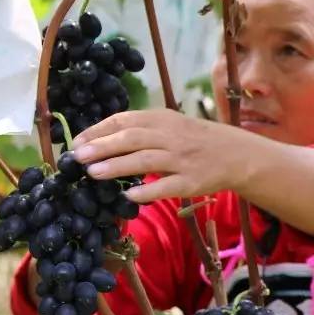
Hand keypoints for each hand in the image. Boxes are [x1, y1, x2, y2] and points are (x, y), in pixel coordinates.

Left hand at [70, 109, 256, 202]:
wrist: (235, 154)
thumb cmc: (195, 139)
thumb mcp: (170, 125)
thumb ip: (141, 129)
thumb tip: (99, 139)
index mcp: (163, 119)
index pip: (125, 120)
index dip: (99, 130)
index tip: (77, 142)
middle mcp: (172, 137)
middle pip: (132, 138)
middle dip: (103, 146)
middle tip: (79, 157)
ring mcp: (182, 159)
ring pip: (146, 160)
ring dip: (118, 166)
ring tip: (94, 173)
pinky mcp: (192, 182)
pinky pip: (167, 186)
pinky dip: (147, 190)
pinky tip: (129, 195)